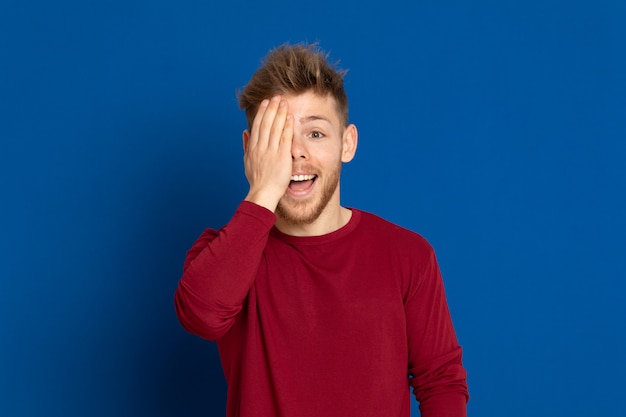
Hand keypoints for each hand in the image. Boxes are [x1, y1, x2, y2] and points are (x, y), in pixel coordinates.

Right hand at [243, 96, 293, 211]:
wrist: (263, 193)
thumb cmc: (257, 181)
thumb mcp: (247, 162)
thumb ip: (246, 146)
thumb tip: (245, 132)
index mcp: (253, 148)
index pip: (257, 126)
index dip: (262, 113)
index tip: (266, 102)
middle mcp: (261, 147)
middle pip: (266, 123)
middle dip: (271, 108)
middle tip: (276, 97)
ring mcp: (271, 151)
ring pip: (275, 128)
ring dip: (279, 113)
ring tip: (283, 102)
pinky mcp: (281, 156)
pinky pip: (284, 138)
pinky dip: (287, 126)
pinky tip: (289, 117)